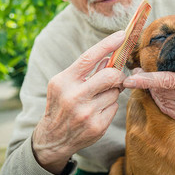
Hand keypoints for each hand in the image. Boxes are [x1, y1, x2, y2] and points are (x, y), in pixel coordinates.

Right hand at [32, 30, 125, 174]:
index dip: (107, 44)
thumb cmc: (61, 104)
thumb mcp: (64, 84)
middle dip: (117, 74)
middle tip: (116, 77)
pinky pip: (114, 107)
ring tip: (99, 98)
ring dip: (112, 92)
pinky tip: (98, 111)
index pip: (88, 57)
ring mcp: (86, 113)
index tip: (122, 35)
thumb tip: (109, 57)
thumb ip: (85, 71)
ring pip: (115, 92)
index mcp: (63, 81)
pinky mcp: (97, 126)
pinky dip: (110, 106)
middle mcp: (73, 96)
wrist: (52, 139)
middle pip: (110, 75)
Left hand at [123, 11, 174, 125]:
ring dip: (151, 93)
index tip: (131, 77)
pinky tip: (158, 93)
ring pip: (162, 103)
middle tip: (137, 71)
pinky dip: (161, 102)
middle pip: (160, 93)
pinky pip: (169, 112)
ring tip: (145, 80)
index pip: (167, 81)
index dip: (147, 80)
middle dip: (145, 83)